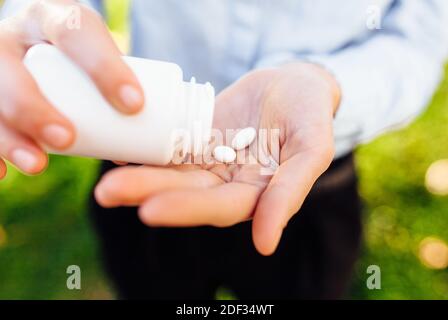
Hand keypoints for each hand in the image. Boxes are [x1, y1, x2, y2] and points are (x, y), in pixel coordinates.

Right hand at [0, 0, 143, 179]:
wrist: (37, 40)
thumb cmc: (74, 54)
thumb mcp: (92, 56)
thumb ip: (109, 94)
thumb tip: (126, 153)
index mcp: (54, 18)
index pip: (76, 31)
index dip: (104, 66)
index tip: (133, 105)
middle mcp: (15, 35)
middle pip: (12, 66)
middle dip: (34, 106)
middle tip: (66, 138)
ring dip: (9, 135)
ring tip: (37, 164)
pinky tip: (0, 172)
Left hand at [95, 63, 340, 254]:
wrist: (291, 85)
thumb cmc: (310, 113)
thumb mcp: (312, 147)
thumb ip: (290, 191)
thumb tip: (266, 244)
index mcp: (255, 193)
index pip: (218, 207)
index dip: (187, 210)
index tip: (150, 211)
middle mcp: (227, 183)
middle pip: (185, 193)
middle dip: (148, 192)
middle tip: (108, 192)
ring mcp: (208, 161)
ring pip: (170, 173)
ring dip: (138, 176)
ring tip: (103, 181)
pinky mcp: (195, 139)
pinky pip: (167, 145)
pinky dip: (143, 148)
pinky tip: (116, 146)